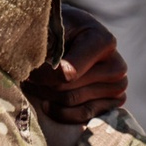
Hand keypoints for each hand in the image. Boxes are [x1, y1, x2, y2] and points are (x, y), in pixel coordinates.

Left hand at [25, 3, 127, 122]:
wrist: (70, 37)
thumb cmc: (57, 30)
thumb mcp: (50, 29)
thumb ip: (48, 48)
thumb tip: (53, 73)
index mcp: (104, 42)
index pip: (66, 73)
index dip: (41, 75)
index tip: (26, 69)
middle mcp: (116, 65)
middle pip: (67, 89)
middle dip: (42, 84)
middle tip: (29, 76)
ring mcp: (118, 86)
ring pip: (71, 102)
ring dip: (48, 96)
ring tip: (37, 83)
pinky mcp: (113, 102)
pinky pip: (84, 115)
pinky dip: (61, 112)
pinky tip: (48, 103)